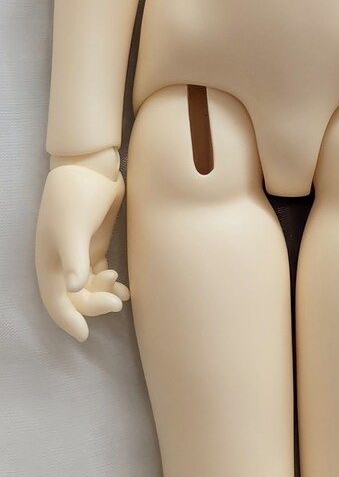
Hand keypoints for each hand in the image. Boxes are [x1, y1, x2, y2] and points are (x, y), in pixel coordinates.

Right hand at [35, 164, 128, 341]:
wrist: (91, 167)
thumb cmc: (76, 196)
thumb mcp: (72, 228)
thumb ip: (75, 259)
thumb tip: (76, 289)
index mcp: (49, 261)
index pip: (55, 300)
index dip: (67, 320)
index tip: (85, 335)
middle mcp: (62, 261)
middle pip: (75, 298)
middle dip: (93, 306)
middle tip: (116, 304)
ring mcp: (80, 253)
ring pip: (90, 289)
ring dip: (104, 296)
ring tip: (122, 294)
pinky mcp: (96, 243)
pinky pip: (101, 275)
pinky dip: (111, 284)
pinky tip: (124, 286)